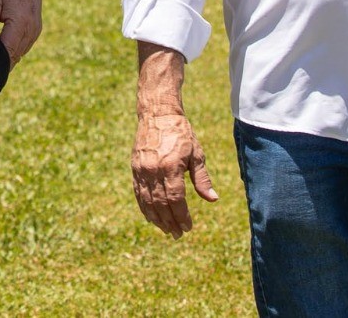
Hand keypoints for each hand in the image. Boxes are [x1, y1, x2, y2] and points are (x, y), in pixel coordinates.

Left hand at [0, 0, 43, 67]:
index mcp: (20, 23)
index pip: (7, 52)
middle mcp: (31, 29)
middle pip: (15, 56)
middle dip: (0, 63)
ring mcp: (36, 30)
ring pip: (20, 53)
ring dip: (8, 58)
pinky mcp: (37, 28)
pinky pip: (25, 46)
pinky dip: (14, 50)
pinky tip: (2, 50)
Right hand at [131, 111, 217, 236]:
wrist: (157, 114)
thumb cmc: (181, 133)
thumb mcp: (196, 154)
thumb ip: (202, 178)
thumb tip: (212, 199)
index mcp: (171, 167)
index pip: (175, 200)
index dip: (182, 216)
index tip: (188, 227)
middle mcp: (153, 170)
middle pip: (160, 204)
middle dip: (170, 222)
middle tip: (178, 234)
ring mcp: (142, 170)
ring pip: (147, 201)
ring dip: (157, 218)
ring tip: (166, 230)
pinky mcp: (135, 168)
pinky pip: (138, 193)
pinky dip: (145, 207)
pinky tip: (151, 217)